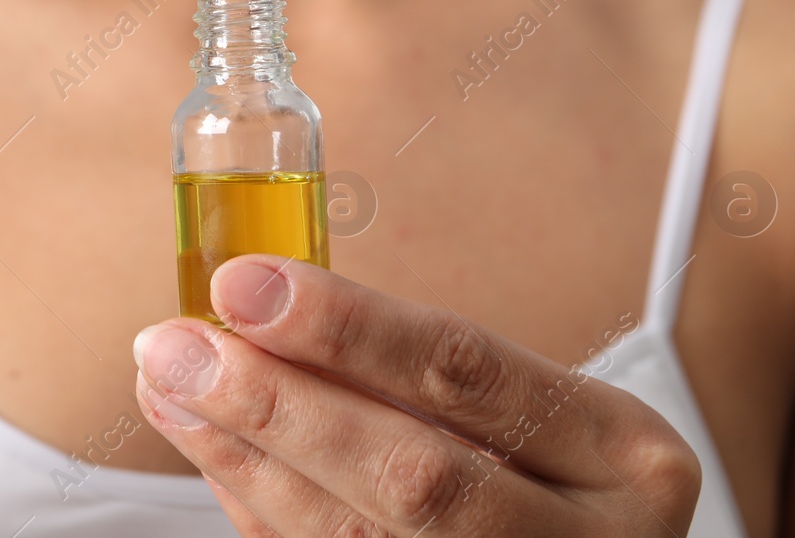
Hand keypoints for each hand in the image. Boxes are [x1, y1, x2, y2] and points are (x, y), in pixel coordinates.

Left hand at [133, 255, 700, 535]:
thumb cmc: (559, 480)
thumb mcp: (544, 413)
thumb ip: (423, 370)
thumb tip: (260, 307)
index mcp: (624, 459)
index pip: (467, 374)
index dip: (345, 327)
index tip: (243, 283)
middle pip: (409, 478)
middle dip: (275, 406)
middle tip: (175, 346)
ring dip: (243, 460)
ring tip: (169, 388)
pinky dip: (260, 511)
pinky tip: (213, 452)